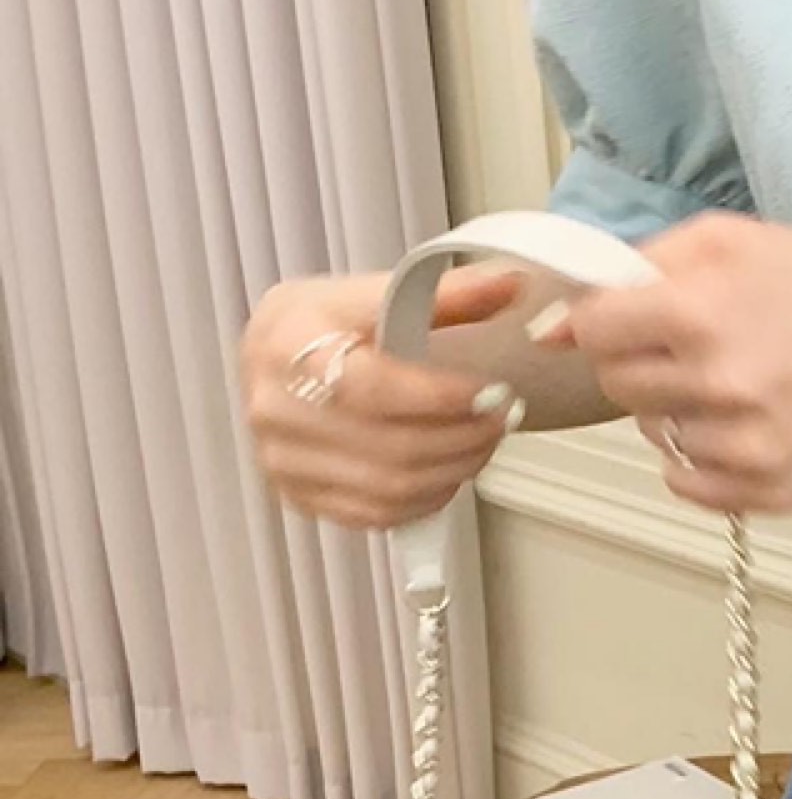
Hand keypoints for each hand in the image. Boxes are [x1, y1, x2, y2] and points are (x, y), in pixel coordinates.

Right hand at [241, 264, 527, 531]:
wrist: (272, 353)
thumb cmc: (325, 321)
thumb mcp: (376, 292)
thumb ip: (447, 293)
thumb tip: (512, 284)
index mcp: (288, 343)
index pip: (375, 386)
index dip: (443, 397)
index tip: (493, 390)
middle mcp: (274, 408)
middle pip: (391, 446)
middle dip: (466, 437)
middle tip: (504, 417)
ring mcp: (281, 460)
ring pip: (391, 487)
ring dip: (456, 469)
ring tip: (486, 440)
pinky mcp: (295, 496)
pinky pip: (375, 515)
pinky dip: (426, 498)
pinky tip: (450, 470)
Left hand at [535, 214, 791, 514]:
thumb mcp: (732, 238)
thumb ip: (638, 264)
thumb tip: (561, 319)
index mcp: (698, 313)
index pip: (593, 332)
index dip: (609, 322)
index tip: (635, 320)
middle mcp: (717, 386)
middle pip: (618, 387)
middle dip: (646, 363)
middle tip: (699, 347)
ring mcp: (744, 448)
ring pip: (656, 435)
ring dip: (681, 410)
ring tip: (741, 383)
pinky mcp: (768, 491)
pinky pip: (688, 483)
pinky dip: (704, 458)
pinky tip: (747, 424)